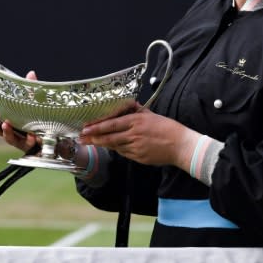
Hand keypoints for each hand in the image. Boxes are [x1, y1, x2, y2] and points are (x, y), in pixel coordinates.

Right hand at [0, 70, 38, 151]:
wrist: (57, 137)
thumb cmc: (43, 119)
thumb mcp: (37, 102)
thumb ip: (32, 90)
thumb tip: (31, 74)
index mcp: (11, 118)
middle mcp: (13, 130)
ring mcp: (21, 139)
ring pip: (9, 138)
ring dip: (7, 132)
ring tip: (7, 124)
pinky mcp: (30, 147)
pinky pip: (27, 145)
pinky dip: (28, 140)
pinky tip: (31, 137)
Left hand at [79, 107, 200, 167]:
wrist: (180, 145)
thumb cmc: (167, 128)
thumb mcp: (150, 114)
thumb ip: (136, 110)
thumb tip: (126, 104)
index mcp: (136, 121)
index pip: (111, 124)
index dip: (97, 127)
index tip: (85, 128)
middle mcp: (133, 134)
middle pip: (109, 137)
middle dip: (94, 138)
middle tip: (82, 139)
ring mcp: (135, 148)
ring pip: (115, 146)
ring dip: (103, 144)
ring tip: (92, 142)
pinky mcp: (138, 157)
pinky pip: (124, 153)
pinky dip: (117, 150)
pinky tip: (112, 147)